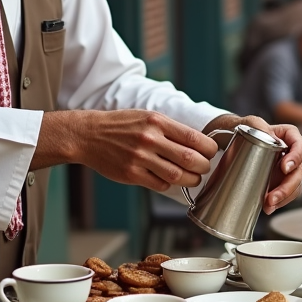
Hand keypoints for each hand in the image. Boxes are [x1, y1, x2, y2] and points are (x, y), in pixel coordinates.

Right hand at [40, 109, 217, 191]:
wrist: (89, 135)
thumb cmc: (121, 125)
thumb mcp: (147, 117)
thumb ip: (170, 129)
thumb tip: (198, 143)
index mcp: (157, 121)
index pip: (193, 137)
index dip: (209, 148)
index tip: (211, 152)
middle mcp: (150, 139)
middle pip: (190, 158)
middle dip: (204, 166)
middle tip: (205, 168)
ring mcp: (140, 158)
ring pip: (177, 175)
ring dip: (191, 180)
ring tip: (193, 178)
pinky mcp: (131, 174)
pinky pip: (160, 184)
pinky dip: (169, 184)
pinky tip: (168, 179)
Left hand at [202, 115, 301, 213]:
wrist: (232, 142)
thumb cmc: (244, 129)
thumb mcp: (250, 122)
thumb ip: (258, 124)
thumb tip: (269, 135)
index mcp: (290, 136)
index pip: (301, 147)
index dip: (296, 159)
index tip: (284, 168)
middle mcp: (292, 153)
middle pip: (299, 172)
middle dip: (288, 187)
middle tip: (273, 196)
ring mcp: (286, 169)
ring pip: (294, 186)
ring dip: (283, 198)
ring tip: (268, 205)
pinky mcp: (279, 181)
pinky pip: (285, 194)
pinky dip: (278, 202)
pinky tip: (267, 207)